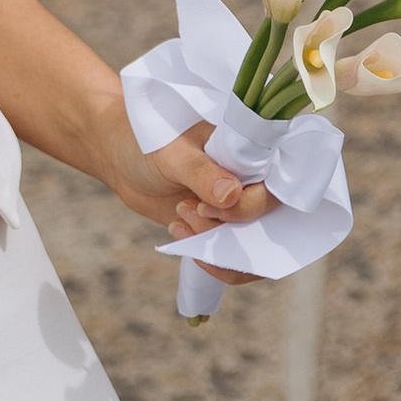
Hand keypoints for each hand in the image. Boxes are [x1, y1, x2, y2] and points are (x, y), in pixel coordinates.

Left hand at [85, 96, 273, 286]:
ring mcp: (243, 206)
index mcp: (252, 149)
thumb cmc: (150, 143)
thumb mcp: (172, 154)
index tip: (205, 207)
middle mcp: (255, 179)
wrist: (127, 160)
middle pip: (270, 223)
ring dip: (217, 246)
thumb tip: (233, 195)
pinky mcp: (227, 227)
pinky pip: (237, 257)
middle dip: (228, 230)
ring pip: (254, 247)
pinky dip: (211, 257)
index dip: (248, 207)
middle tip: (187, 211)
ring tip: (180, 217)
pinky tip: (178, 230)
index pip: (274, 188)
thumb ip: (202, 173)